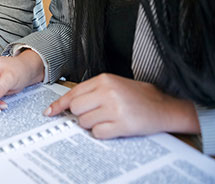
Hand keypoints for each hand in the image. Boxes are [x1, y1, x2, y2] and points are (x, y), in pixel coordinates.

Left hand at [45, 73, 199, 138]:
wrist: (164, 107)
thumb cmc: (138, 96)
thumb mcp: (114, 85)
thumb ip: (92, 91)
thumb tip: (68, 104)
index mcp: (104, 80)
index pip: (73, 93)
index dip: (59, 105)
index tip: (49, 112)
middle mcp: (108, 92)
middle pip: (76, 108)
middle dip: (81, 115)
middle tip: (94, 115)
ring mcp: (115, 108)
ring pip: (85, 122)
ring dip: (92, 125)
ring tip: (106, 120)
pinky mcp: (122, 124)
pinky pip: (98, 133)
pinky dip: (102, 133)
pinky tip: (112, 127)